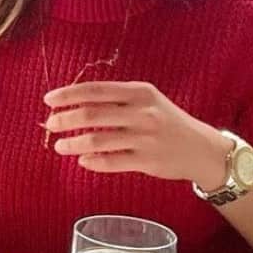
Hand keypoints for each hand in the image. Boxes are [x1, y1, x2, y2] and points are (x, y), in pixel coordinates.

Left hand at [44, 81, 229, 187]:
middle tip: (49, 124)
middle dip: (65, 119)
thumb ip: (115, 99)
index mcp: (139, 92)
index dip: (68, 94)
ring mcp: (145, 138)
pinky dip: (93, 162)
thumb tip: (72, 102)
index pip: (95, 90)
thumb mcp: (146, 100)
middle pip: (92, 114)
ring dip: (73, 144)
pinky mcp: (148, 161)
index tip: (49, 100)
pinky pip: (112, 162)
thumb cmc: (165, 120)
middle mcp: (142, 113)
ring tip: (59, 146)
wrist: (203, 149)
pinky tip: (82, 160)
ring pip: (98, 141)